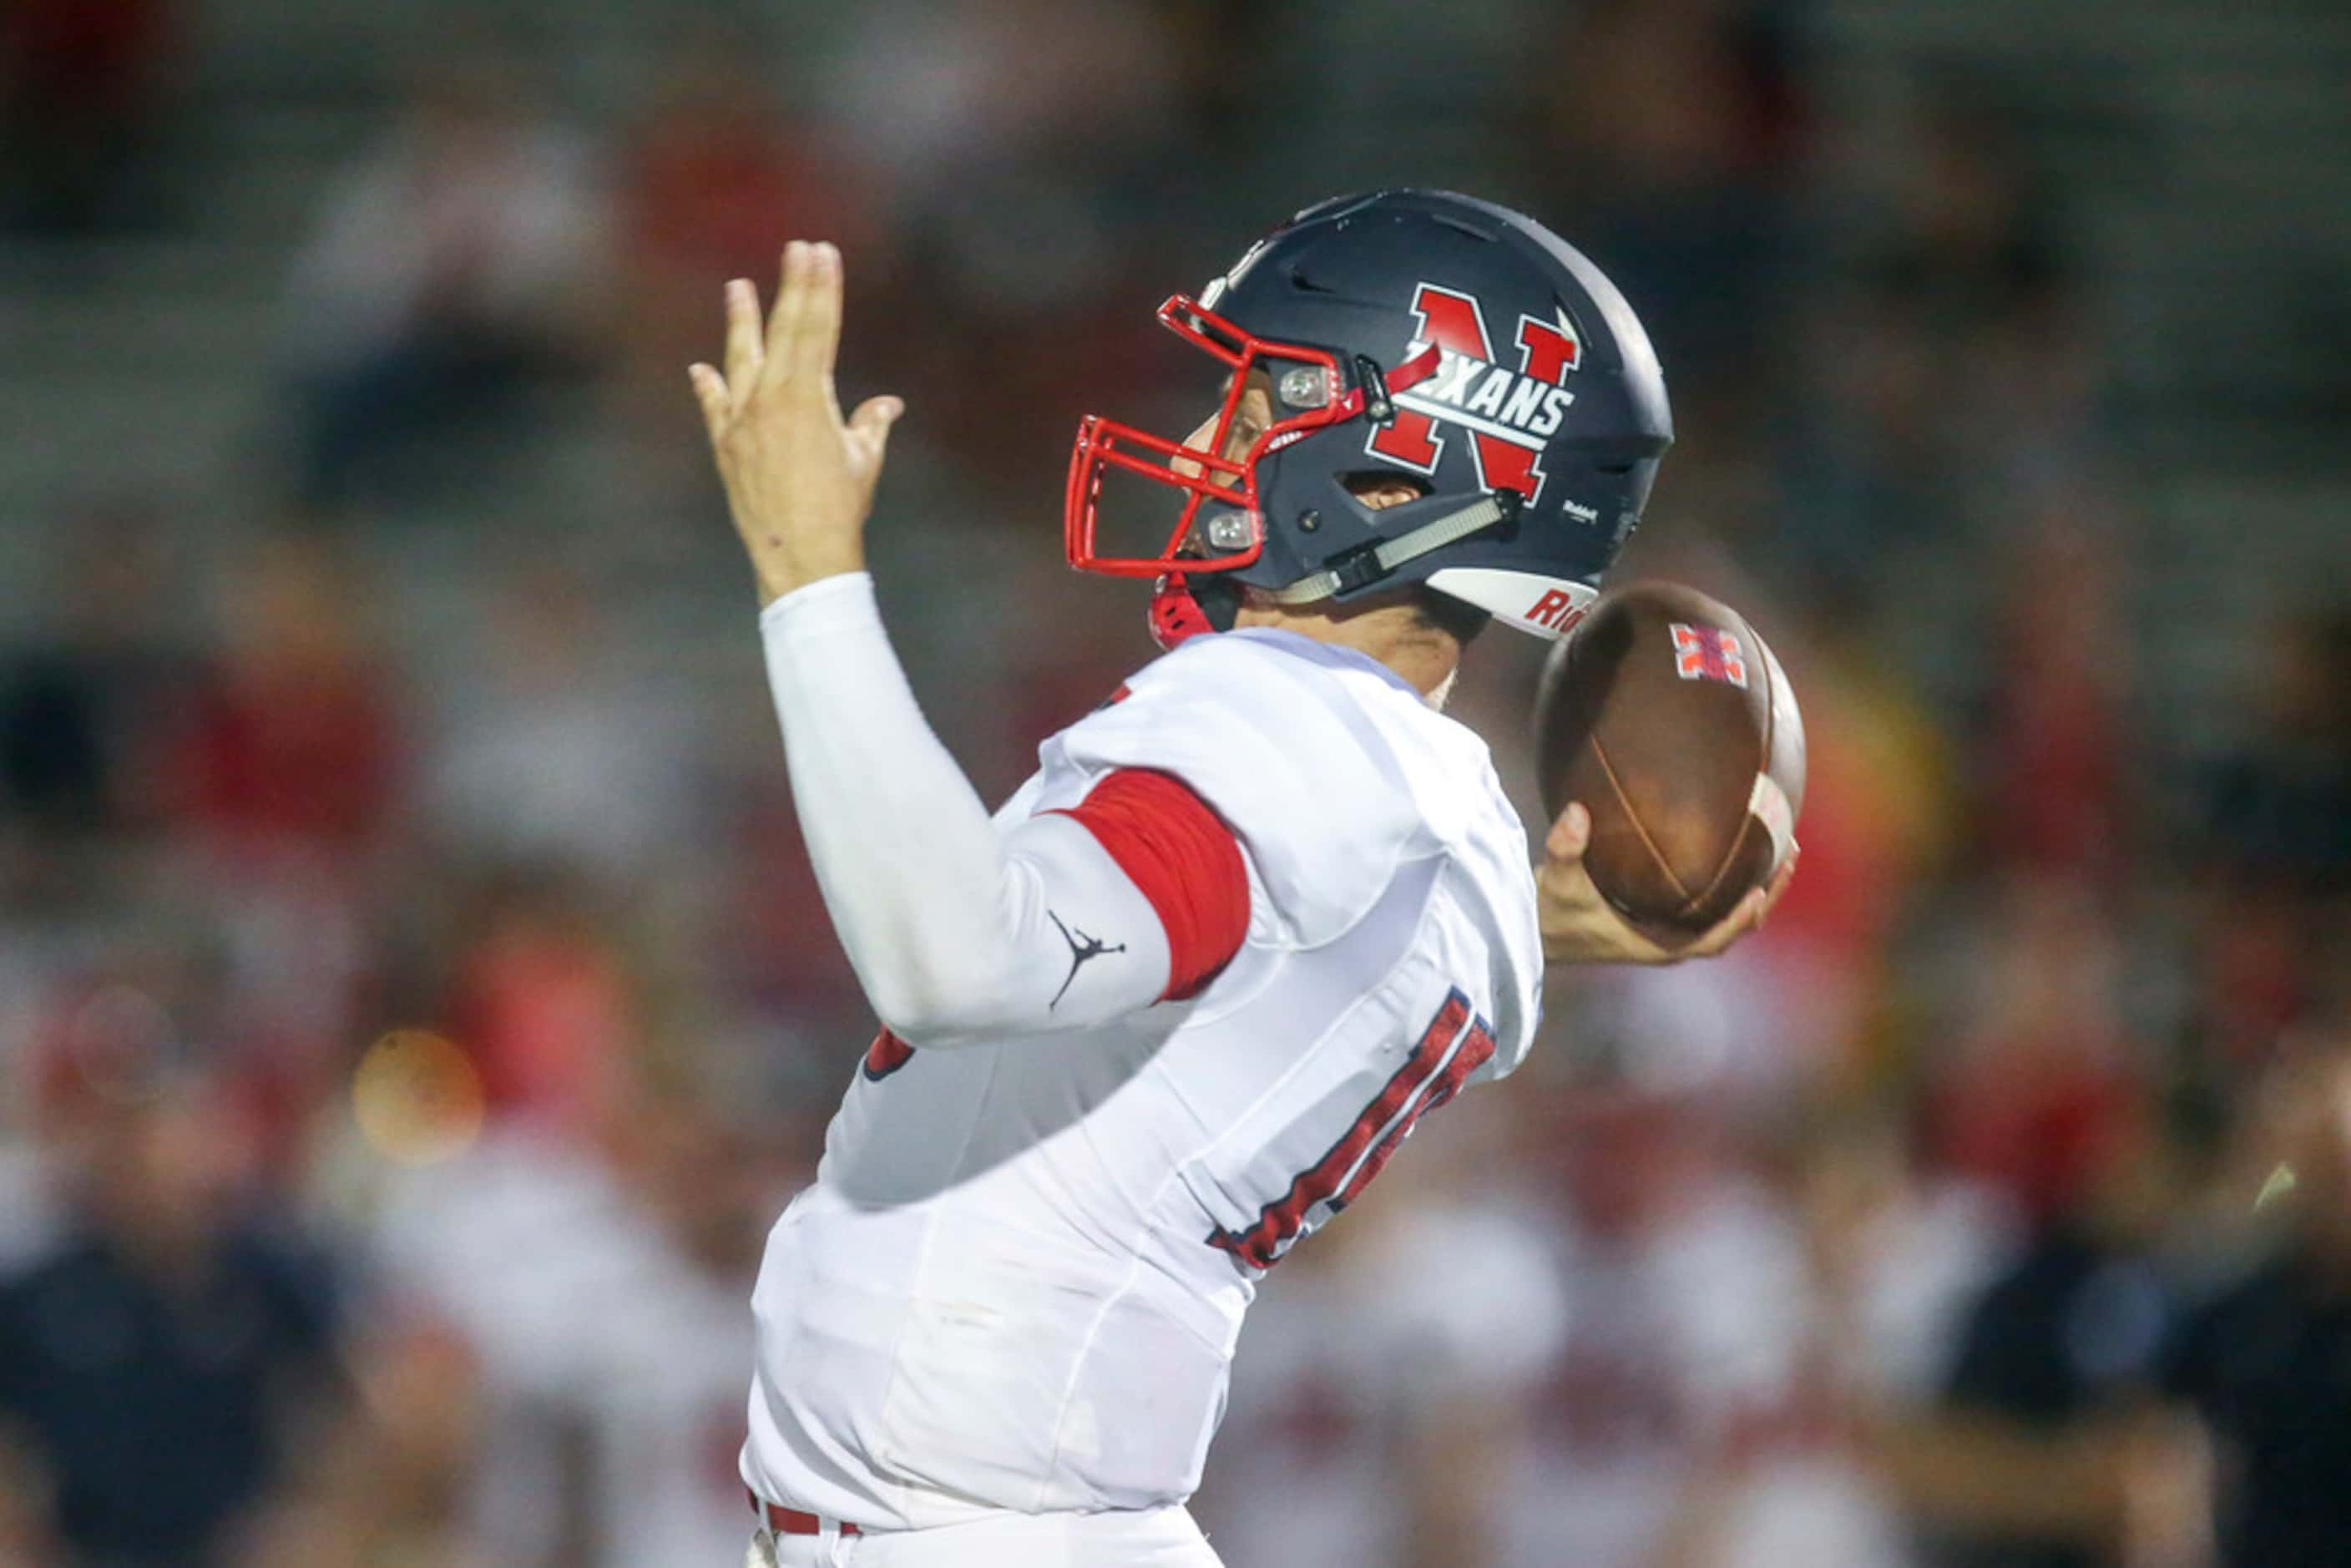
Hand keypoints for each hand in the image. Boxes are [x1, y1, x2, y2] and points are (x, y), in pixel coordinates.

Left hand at [690, 241, 904, 605]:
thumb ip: (870, 424)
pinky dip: (709, 388)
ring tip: (736, 287)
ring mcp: (742, 420)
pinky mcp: (725, 447)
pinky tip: (701, 368)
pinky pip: (715, 407)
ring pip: (740, 358)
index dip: (821, 288)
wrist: (798, 553)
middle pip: (783, 330)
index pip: (817, 327)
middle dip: (792, 287)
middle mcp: (769, 398)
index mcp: (808, 395)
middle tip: (796, 249)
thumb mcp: (862, 461)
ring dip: (740, 322)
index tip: (822, 254)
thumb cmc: (840, 508)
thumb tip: (887, 404)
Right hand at [1537, 802, 1796, 964]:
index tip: (1758, 892)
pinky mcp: (1670, 919)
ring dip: (1759, 887)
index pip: (1713, 939)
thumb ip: (1566, 848)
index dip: (1738, 920)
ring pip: (1731, 915)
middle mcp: (1674, 941)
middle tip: (1789, 854)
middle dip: (1766, 895)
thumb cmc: (1554, 912)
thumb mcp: (1558, 880)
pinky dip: (1736, 882)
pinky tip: (1745, 850)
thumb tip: (1577, 813)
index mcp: (1657, 945)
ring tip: (1782, 848)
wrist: (1541, 930)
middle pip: (1737, 926)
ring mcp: (1675, 931)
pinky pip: (1717, 904)